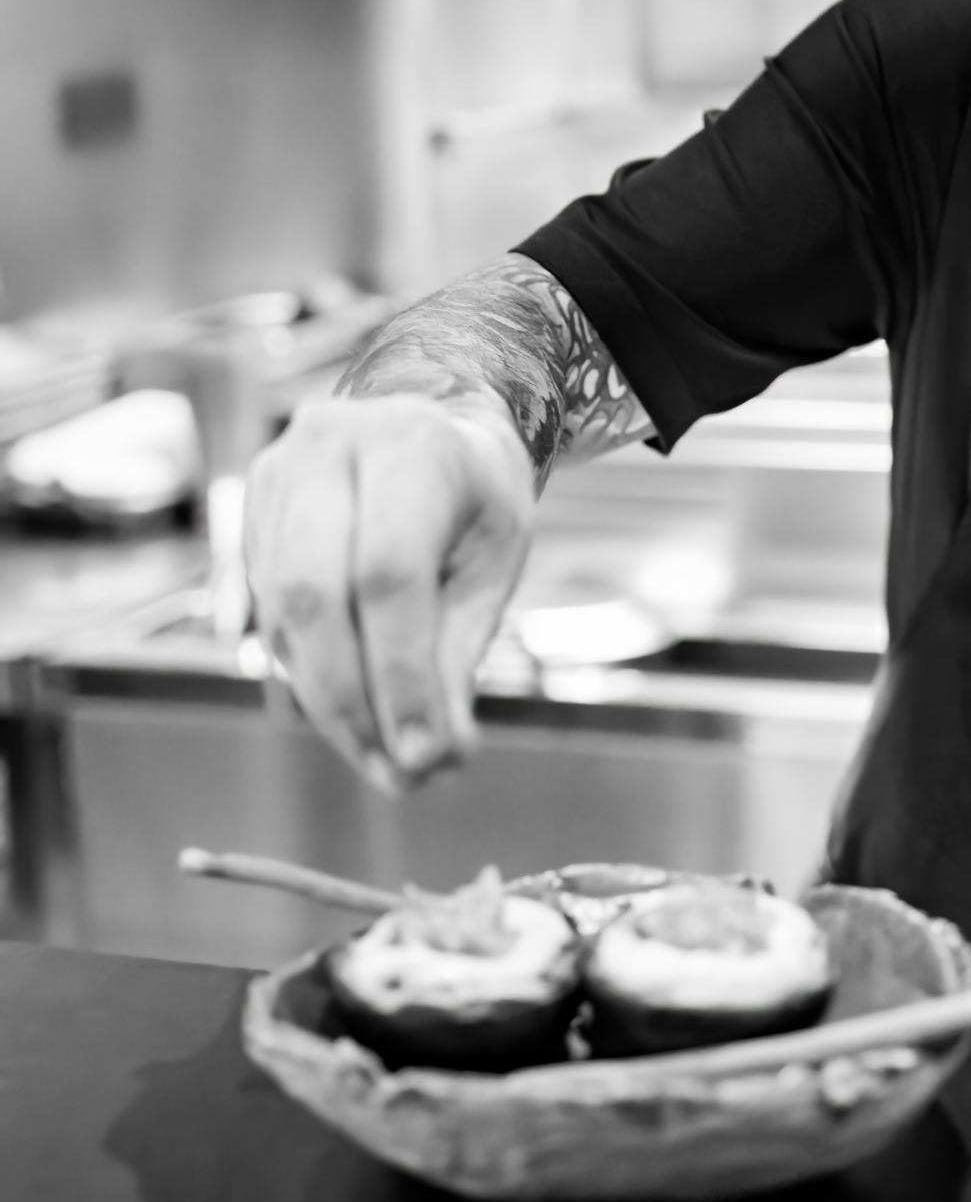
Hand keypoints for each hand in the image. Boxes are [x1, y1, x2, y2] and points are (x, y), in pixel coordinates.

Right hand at [243, 390, 535, 793]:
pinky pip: (265, 612)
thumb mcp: (493, 564)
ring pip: (280, 611)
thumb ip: (457, 651)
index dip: (401, 674)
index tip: (426, 758)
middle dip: (350, 700)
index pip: (388, 573)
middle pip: (312, 593)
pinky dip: (306, 675)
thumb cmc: (475, 501)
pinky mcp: (247, 512)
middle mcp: (327, 446)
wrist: (429, 427)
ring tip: (382, 761)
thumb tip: (432, 756)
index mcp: (409, 443)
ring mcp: (275, 475)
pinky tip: (351, 718)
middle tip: (397, 774)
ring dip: (327, 702)